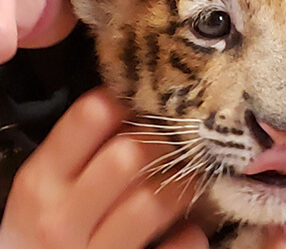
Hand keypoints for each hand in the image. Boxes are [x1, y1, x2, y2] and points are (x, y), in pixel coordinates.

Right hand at [0, 88, 208, 248]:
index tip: (145, 106)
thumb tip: (140, 104)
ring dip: (182, 186)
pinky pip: (178, 246)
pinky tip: (188, 228)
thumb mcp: (50, 185)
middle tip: (176, 144)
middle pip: (130, 155)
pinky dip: (191, 234)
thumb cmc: (53, 223)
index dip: (130, 102)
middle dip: (162, 143)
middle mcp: (62, 216)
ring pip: (156, 201)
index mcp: (43, 179)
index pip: (93, 115)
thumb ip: (82, 149)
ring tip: (187, 182)